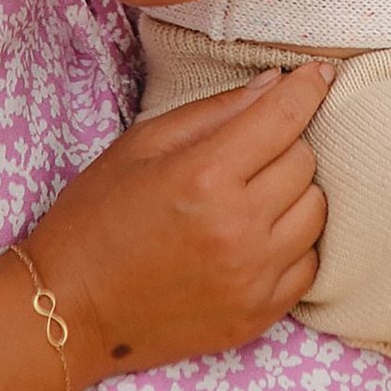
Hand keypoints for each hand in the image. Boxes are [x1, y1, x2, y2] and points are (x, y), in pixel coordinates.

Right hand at [22, 64, 332, 390]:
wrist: (70, 310)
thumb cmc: (96, 219)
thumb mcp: (141, 146)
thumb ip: (213, 111)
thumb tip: (274, 83)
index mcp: (204, 176)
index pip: (283, 117)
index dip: (307, 88)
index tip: (319, 74)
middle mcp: (238, 228)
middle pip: (305, 161)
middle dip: (285, 144)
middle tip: (249, 150)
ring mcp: (252, 278)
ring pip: (315, 211)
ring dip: (293, 194)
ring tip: (252, 194)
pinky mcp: (258, 315)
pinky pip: (309, 264)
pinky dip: (292, 243)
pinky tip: (257, 237)